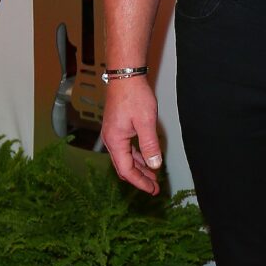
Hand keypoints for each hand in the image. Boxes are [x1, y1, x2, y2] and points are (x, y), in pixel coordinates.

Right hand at [101, 76, 162, 194]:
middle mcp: (111, 140)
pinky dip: (137, 157)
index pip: (126, 170)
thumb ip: (150, 145)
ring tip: (153, 177)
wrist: (125, 76)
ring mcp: (114, 134)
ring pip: (126, 158)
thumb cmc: (133, 96)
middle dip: (140, 178)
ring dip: (140, 168)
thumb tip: (154, 165)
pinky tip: (147, 160)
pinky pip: (127, 149)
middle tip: (154, 188)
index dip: (140, 182)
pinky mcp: (119, 128)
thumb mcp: (146, 122)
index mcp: (115, 141)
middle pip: (124, 167)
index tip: (152, 189)